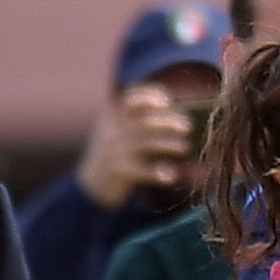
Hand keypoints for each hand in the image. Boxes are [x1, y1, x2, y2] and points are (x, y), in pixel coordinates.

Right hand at [77, 85, 201, 208]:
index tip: (167, 100)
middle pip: (143, 121)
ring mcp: (114, 152)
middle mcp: (113, 131)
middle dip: (167, 121)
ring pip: (145, 144)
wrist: (92, 183)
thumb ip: (141, 119)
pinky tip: (171, 175)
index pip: (130, 99)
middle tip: (188, 126)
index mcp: (113, 116)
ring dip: (168, 144)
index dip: (148, 96)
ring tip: (185, 147)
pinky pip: (140, 171)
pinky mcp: (118, 172)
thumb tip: (177, 112)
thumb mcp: (121, 130)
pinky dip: (156, 172)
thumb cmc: (117, 152)